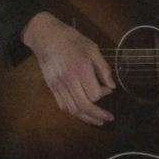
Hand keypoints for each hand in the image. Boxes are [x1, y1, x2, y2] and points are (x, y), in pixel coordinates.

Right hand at [21, 11, 115, 125]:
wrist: (46, 37)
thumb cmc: (72, 40)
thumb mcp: (93, 48)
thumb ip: (103, 68)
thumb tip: (112, 87)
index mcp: (81, 69)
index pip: (94, 93)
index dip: (104, 94)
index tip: (108, 89)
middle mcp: (69, 80)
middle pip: (84, 106)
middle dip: (98, 115)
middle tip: (109, 118)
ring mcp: (58, 85)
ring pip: (73, 109)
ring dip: (87, 118)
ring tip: (98, 121)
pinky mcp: (51, 88)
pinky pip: (63, 106)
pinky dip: (74, 112)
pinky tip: (82, 114)